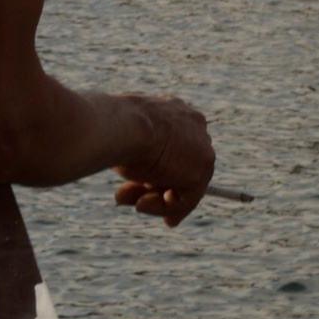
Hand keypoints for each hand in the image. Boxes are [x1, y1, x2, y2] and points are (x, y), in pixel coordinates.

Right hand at [112, 95, 214, 225]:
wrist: (124, 125)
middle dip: (151, 186)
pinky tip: (142, 204)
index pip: (169, 147)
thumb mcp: (125, 140)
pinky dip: (164, 207)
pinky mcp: (201, 168)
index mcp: (173, 112)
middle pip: (177, 167)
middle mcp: (192, 125)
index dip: (150, 168)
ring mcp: (201, 147)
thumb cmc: (116, 129)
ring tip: (135, 205)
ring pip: (183, 185)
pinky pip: (186, 199)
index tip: (133, 183)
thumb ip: (137, 153)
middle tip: (124, 198)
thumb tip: (130, 171)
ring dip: (157, 201)